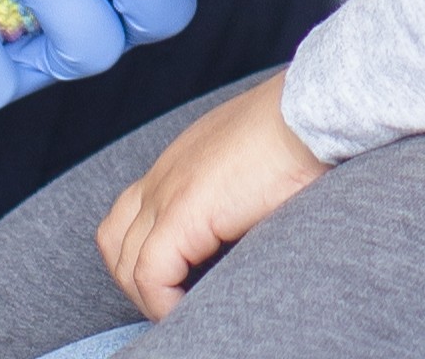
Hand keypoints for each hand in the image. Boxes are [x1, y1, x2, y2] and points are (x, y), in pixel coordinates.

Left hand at [99, 72, 325, 318]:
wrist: (310, 114)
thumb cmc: (299, 136)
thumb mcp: (252, 162)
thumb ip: (233, 190)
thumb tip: (245, 221)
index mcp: (179, 163)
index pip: (130, 213)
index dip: (142, 253)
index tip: (177, 280)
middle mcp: (163, 176)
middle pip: (115, 239)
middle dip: (138, 280)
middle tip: (176, 302)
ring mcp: (167, 193)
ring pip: (125, 262)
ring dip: (148, 296)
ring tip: (183, 310)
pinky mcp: (182, 213)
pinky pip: (150, 275)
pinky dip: (163, 303)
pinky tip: (190, 310)